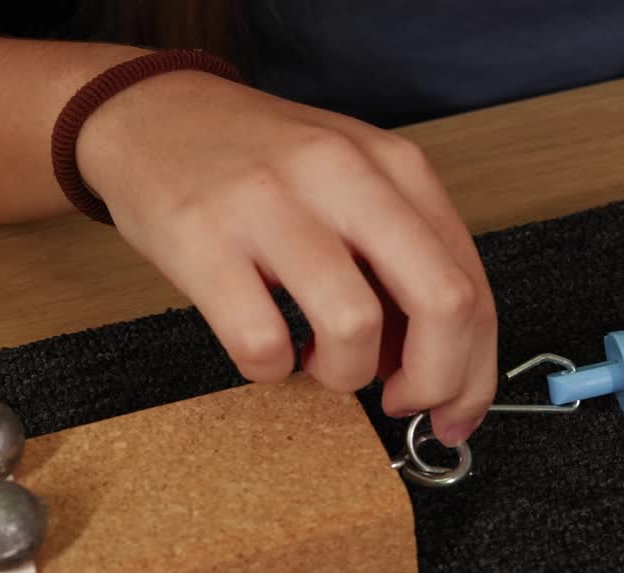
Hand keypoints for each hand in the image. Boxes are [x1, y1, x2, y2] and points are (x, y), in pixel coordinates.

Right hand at [76, 70, 496, 445]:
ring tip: (317, 359)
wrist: (149, 111)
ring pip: (355, 328)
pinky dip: (271, 368)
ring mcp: (271, 203)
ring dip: (344, 374)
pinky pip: (261, 343)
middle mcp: (344, 175)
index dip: (475, 371)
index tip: (456, 410)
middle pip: (442, 303)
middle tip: (402, 402)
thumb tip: (439, 366)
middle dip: (437, 381)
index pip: (473, 286)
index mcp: (396, 167)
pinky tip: (266, 346)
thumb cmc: (264, 165)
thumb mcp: (356, 187)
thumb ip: (406, 264)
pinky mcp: (202, 237)